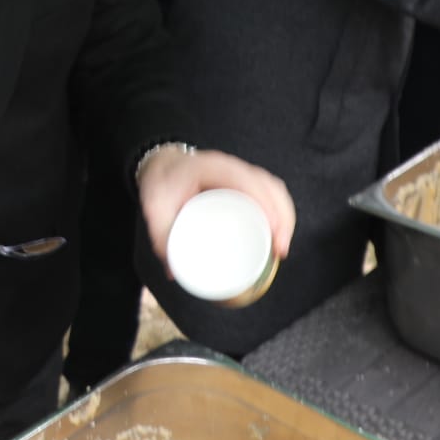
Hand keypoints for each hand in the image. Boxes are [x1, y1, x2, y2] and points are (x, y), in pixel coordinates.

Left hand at [137, 145, 293, 266]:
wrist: (162, 166)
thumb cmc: (160, 185)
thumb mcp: (154, 208)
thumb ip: (161, 237)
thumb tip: (173, 272)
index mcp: (210, 167)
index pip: (245, 181)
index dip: (264, 204)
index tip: (272, 233)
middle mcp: (230, 166)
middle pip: (267, 186)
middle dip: (281, 217)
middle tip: (279, 250)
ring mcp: (240, 172)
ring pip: (274, 188)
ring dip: (285, 216)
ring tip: (281, 247)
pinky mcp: (245, 181)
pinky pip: (271, 191)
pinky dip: (281, 211)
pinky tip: (282, 232)